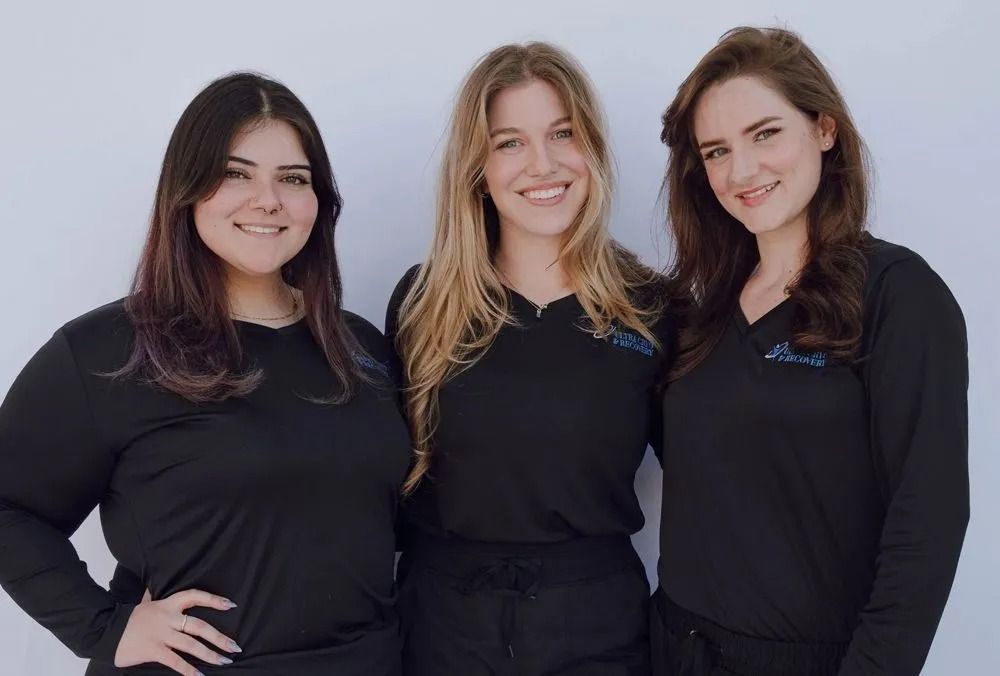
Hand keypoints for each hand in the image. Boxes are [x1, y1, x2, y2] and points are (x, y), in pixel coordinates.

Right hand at [114, 589, 240, 674]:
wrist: (105, 631)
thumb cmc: (129, 619)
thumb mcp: (147, 603)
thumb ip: (161, 599)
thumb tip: (169, 590)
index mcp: (168, 604)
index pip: (195, 596)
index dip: (213, 600)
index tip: (230, 605)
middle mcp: (167, 618)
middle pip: (199, 626)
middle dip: (219, 637)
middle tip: (235, 646)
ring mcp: (160, 635)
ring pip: (191, 645)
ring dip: (210, 654)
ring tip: (224, 661)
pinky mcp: (153, 650)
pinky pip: (175, 661)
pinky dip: (189, 670)